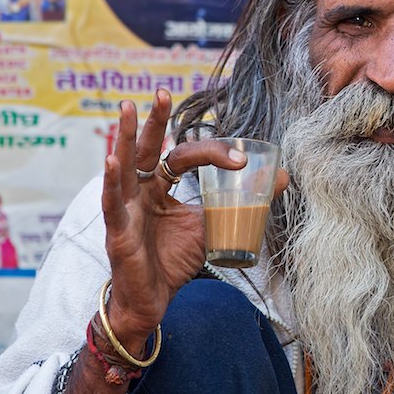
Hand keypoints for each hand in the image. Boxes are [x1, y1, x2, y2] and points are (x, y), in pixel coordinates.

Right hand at [100, 90, 287, 351]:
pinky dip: (111, 181)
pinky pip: (112, 203)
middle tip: (162, 92)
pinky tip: (112, 160)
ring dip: (125, 138)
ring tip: (126, 110)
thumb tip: (282, 177)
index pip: (182, 157)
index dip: (211, 153)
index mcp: (159, 188)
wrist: (153, 301)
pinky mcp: (118, 232)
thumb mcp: (212, 227)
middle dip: (152, 121)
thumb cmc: (173, 262)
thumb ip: (240, 203)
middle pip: (145, 150)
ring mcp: (125, 210)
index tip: (241, 158)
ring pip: (124, 168)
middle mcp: (139, 193)